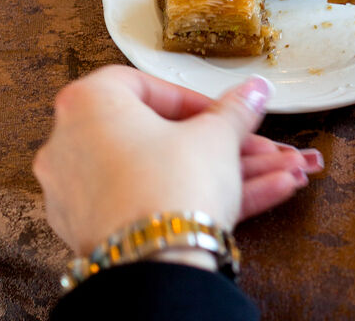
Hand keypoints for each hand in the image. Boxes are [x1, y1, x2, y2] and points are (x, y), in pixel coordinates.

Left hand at [33, 66, 322, 256]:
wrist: (155, 268)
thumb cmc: (167, 189)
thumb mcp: (215, 134)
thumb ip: (235, 109)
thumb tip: (252, 90)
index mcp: (90, 104)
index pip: (148, 87)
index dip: (195, 101)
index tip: (223, 112)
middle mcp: (74, 146)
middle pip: (162, 137)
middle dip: (224, 142)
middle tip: (255, 143)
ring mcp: (84, 196)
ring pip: (167, 173)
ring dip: (227, 172)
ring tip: (279, 173)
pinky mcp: (100, 234)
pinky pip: (157, 204)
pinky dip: (203, 198)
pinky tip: (264, 193)